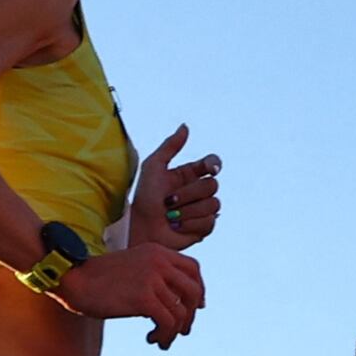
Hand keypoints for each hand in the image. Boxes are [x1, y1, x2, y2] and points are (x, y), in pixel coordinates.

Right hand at [60, 238, 205, 347]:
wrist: (74, 279)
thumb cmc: (97, 278)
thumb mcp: (132, 266)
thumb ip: (153, 275)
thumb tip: (172, 302)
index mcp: (157, 252)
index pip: (193, 269)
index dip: (199, 289)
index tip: (194, 307)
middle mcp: (159, 262)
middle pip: (193, 290)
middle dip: (191, 314)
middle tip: (182, 330)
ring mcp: (153, 279)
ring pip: (182, 311)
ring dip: (175, 331)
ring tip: (162, 339)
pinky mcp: (144, 298)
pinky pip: (169, 322)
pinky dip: (165, 335)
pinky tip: (152, 339)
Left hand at [128, 127, 222, 248]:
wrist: (141, 228)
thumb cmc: (144, 198)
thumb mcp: (153, 167)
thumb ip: (169, 146)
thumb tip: (185, 127)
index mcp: (188, 174)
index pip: (212, 163)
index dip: (214, 164)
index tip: (209, 168)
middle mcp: (198, 191)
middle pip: (212, 185)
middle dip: (188, 194)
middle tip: (168, 201)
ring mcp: (202, 209)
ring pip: (213, 204)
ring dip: (188, 211)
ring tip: (170, 216)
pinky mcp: (204, 228)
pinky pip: (210, 222)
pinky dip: (190, 224)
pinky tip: (177, 226)